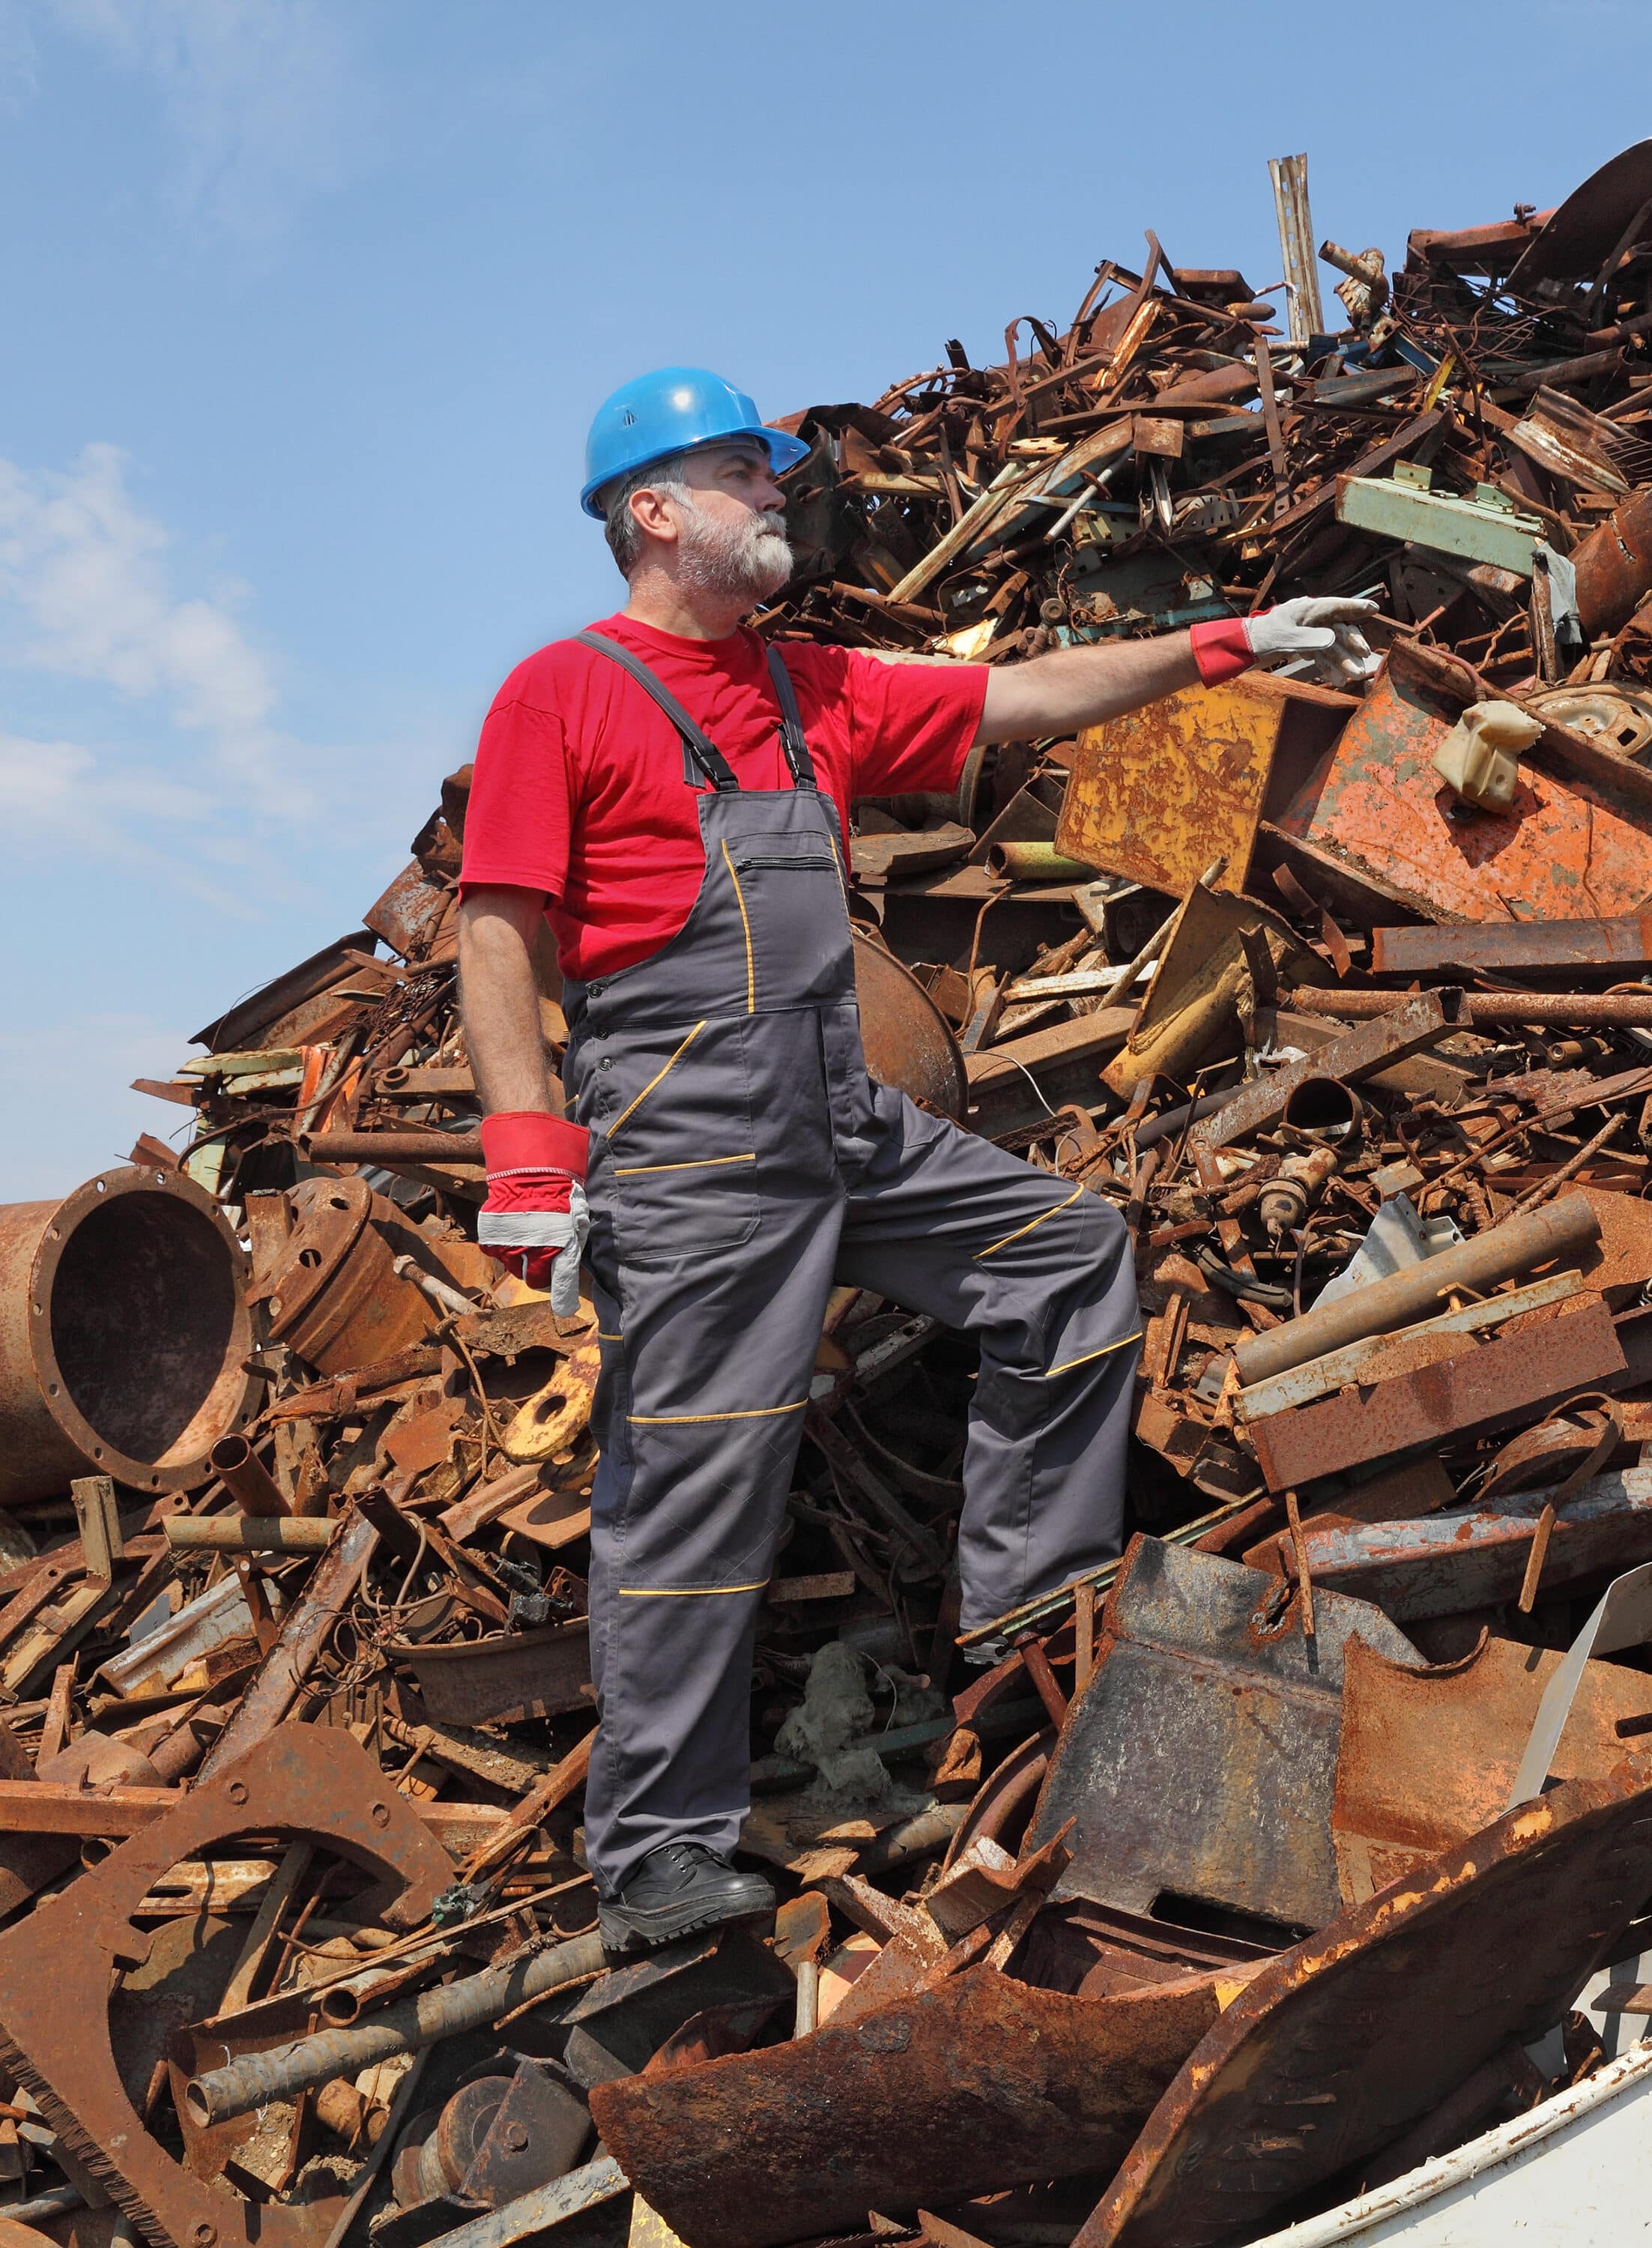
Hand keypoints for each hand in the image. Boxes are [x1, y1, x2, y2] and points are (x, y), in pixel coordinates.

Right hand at [478, 1112, 590, 1316]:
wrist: (530, 1166)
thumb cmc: (560, 1187)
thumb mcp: (576, 1213)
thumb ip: (574, 1238)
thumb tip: (576, 1256)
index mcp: (559, 1247)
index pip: (560, 1283)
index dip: (562, 1297)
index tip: (564, 1306)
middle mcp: (533, 1252)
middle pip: (534, 1279)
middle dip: (538, 1273)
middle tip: (542, 1261)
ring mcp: (510, 1247)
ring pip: (513, 1267)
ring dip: (519, 1259)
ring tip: (526, 1240)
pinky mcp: (491, 1238)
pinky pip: (495, 1252)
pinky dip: (501, 1246)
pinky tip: (509, 1233)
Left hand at [1246, 597, 1380, 684]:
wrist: (1242, 649)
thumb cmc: (1261, 638)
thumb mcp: (1284, 638)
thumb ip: (1308, 638)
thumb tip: (1332, 639)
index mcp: (1306, 610)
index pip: (1335, 607)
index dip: (1354, 608)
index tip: (1373, 609)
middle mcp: (1310, 620)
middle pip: (1337, 629)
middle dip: (1352, 643)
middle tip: (1364, 656)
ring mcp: (1307, 634)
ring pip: (1331, 646)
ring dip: (1343, 660)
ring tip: (1355, 676)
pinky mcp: (1303, 648)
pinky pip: (1321, 657)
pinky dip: (1329, 668)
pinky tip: (1338, 680)